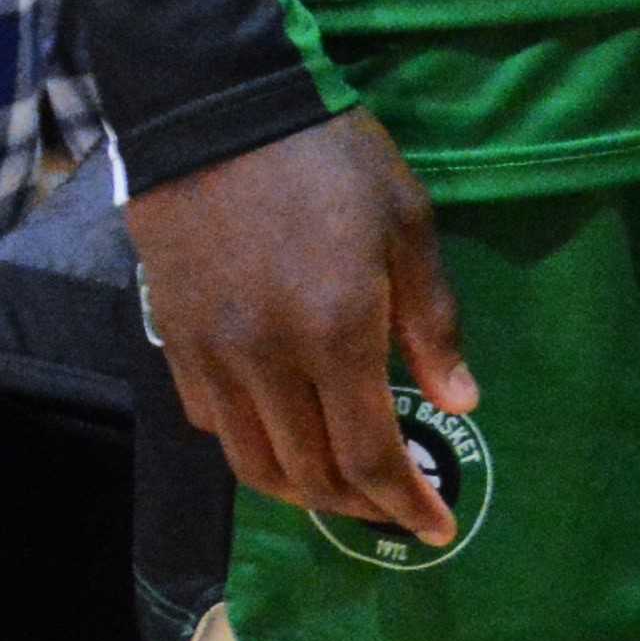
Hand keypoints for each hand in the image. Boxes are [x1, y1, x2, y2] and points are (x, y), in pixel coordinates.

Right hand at [125, 108, 471, 545]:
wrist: (221, 113)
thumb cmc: (333, 161)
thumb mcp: (409, 226)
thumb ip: (433, 323)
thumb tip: (461, 403)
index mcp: (336, 333)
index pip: (369, 455)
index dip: (404, 502)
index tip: (438, 527)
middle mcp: (266, 361)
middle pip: (310, 474)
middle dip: (362, 508)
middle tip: (401, 513)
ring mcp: (213, 357)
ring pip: (254, 463)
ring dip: (305, 493)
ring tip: (350, 494)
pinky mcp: (176, 344)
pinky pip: (213, 424)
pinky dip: (255, 450)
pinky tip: (289, 438)